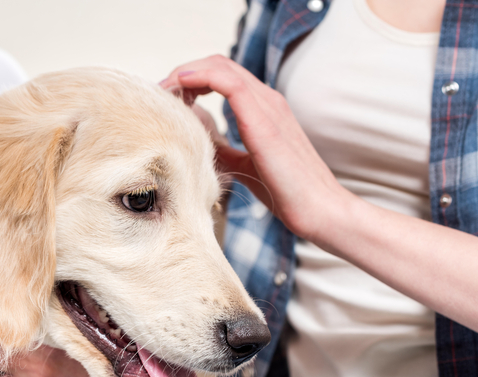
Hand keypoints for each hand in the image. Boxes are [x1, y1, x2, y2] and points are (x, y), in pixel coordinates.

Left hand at [162, 55, 347, 241]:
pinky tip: (179, 88)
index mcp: (263, 108)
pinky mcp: (263, 118)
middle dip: (181, 74)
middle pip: (216, 65)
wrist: (319, 210)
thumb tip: (195, 140)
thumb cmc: (287, 193)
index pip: (220, 76)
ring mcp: (267, 105)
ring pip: (219, 66)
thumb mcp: (244, 165)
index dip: (189, 81)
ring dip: (184, 74)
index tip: (166, 102)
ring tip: (163, 94)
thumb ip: (222, 148)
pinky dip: (199, 77)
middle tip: (158, 97)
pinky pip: (228, 81)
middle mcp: (266, 99)